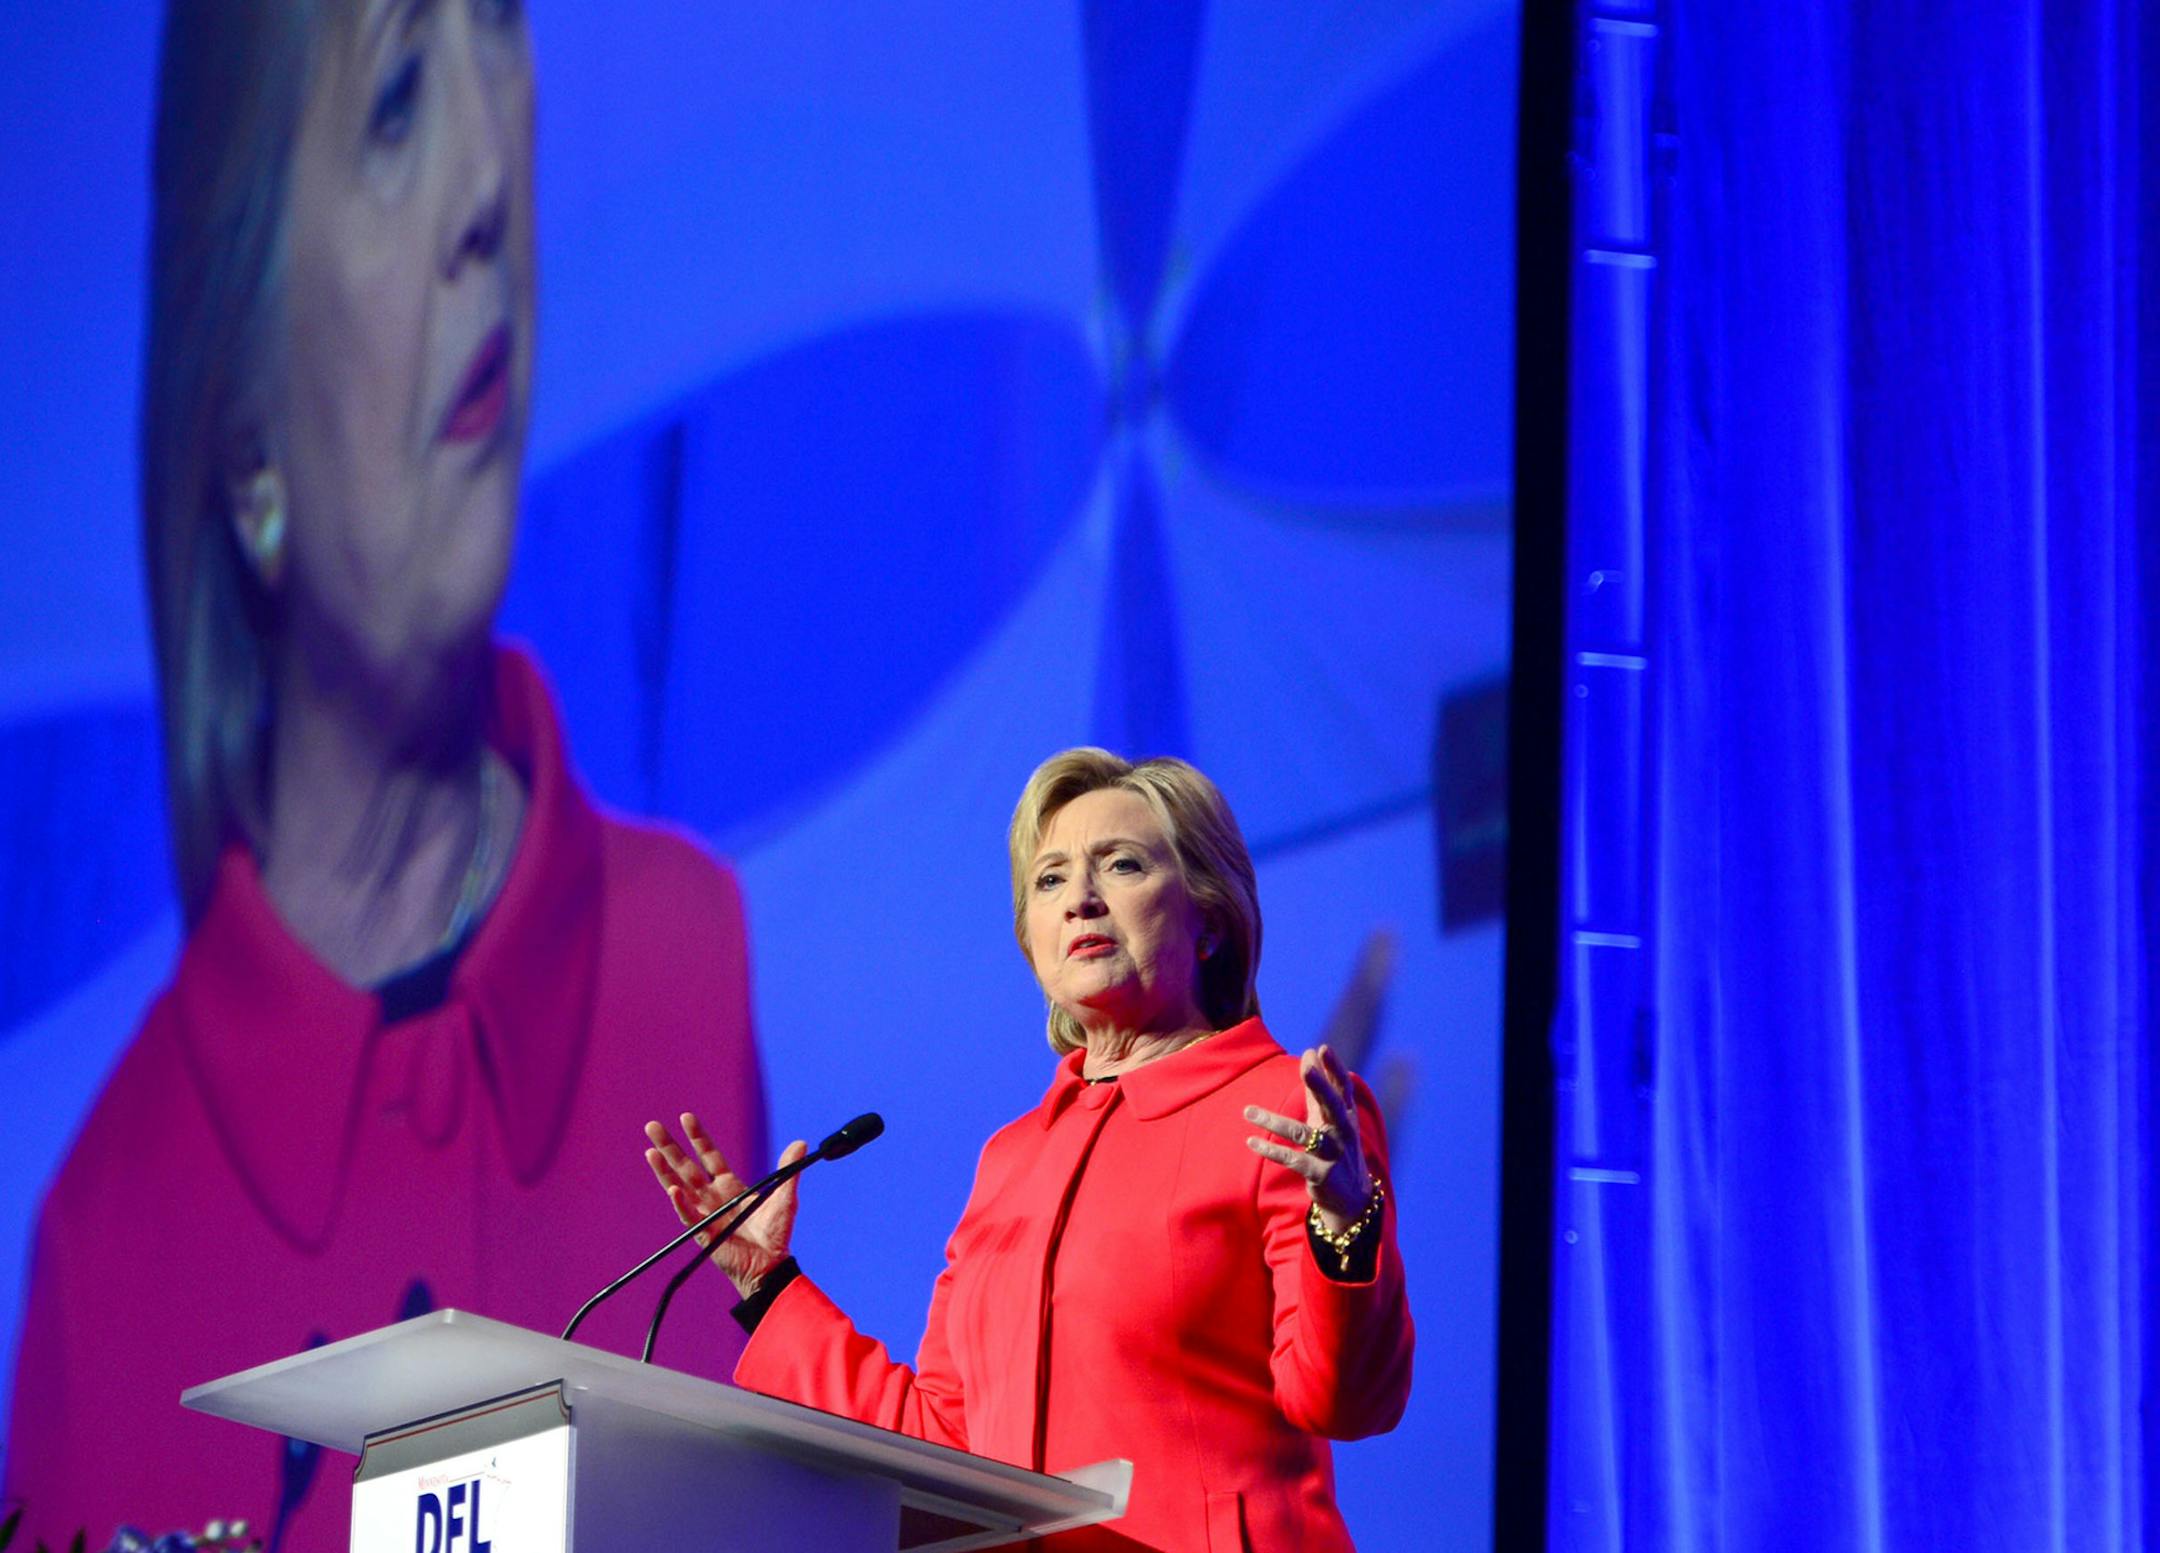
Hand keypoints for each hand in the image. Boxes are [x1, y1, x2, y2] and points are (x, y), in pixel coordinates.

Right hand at [644, 1112, 806, 1300]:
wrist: (771, 1264)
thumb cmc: (775, 1232)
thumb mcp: (785, 1197)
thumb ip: (789, 1170)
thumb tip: (801, 1144)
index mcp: (729, 1185)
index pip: (709, 1155)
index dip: (697, 1137)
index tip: (686, 1117)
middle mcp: (713, 1196)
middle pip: (686, 1166)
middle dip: (670, 1146)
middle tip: (652, 1126)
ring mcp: (705, 1214)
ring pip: (679, 1187)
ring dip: (664, 1170)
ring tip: (650, 1151)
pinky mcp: (704, 1233)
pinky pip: (690, 1216)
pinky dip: (682, 1203)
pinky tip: (674, 1189)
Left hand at [1243, 1044, 1376, 1233]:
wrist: (1352, 1198)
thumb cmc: (1337, 1149)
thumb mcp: (1329, 1120)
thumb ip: (1317, 1092)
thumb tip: (1308, 1057)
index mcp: (1345, 1116)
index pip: (1343, 1088)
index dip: (1335, 1068)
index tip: (1322, 1048)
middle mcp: (1342, 1132)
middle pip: (1332, 1105)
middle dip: (1320, 1085)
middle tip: (1306, 1065)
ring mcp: (1333, 1154)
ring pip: (1302, 1134)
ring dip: (1273, 1121)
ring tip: (1247, 1112)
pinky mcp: (1321, 1174)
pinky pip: (1292, 1160)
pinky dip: (1271, 1151)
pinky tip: (1251, 1142)